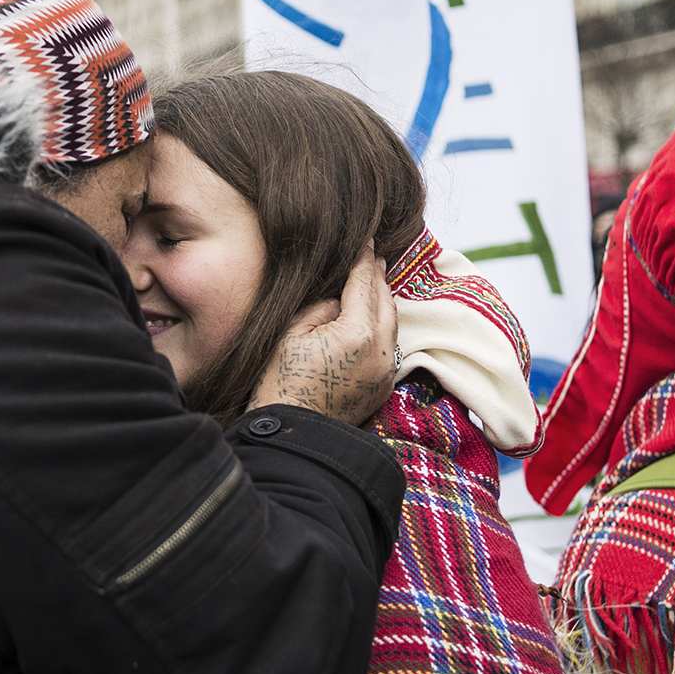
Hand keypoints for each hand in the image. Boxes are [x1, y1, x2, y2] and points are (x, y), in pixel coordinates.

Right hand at [249, 241, 397, 425]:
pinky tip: (371, 321)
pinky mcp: (382, 387)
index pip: (363, 284)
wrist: (294, 433)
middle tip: (374, 256)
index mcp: (357, 332)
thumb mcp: (293, 333)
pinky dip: (382, 329)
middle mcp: (380, 350)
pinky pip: (388, 347)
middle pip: (386, 300)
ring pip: (392, 324)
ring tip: (375, 284)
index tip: (366, 240)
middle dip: (378, 277)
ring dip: (383, 302)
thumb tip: (339, 300)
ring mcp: (385, 371)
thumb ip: (322, 307)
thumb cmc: (282, 382)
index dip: (363, 259)